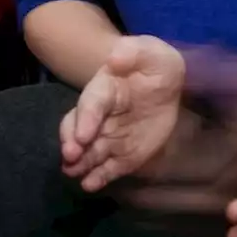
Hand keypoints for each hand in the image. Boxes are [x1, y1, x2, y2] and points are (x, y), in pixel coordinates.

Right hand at [61, 36, 185, 191]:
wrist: (166, 86)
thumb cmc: (155, 65)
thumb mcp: (151, 52)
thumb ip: (134, 51)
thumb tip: (115, 58)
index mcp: (104, 88)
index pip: (92, 104)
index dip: (85, 119)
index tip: (81, 136)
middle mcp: (100, 115)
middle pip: (80, 129)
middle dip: (73, 143)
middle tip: (70, 157)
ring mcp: (110, 136)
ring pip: (90, 151)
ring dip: (81, 163)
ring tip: (74, 174)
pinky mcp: (123, 154)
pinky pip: (108, 167)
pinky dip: (98, 176)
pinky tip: (90, 185)